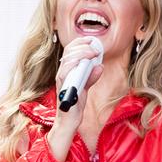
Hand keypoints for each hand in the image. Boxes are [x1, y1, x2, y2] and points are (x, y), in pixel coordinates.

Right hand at [48, 38, 102, 160]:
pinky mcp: (62, 88)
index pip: (70, 52)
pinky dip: (75, 65)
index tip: (92, 40)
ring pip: (67, 60)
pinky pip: (65, 72)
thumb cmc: (75, 105)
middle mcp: (61, 73)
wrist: (69, 122)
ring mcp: (61, 80)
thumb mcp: (85, 88)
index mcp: (66, 71)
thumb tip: (99, 66)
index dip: (80, 43)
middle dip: (82, 45)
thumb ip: (91, 77)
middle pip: (68, 53)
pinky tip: (86, 62)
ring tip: (92, 52)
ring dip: (80, 53)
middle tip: (95, 45)